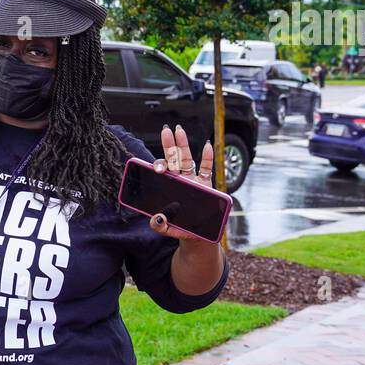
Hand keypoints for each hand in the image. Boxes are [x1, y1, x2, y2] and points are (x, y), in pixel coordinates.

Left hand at [149, 124, 214, 240]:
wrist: (199, 235)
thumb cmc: (182, 228)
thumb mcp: (168, 229)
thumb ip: (160, 226)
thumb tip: (156, 219)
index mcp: (170, 188)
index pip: (163, 172)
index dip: (159, 165)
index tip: (157, 166)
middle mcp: (181, 181)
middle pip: (174, 160)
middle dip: (170, 145)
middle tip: (165, 130)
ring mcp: (194, 181)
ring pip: (188, 160)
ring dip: (184, 145)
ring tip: (179, 130)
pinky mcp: (207, 185)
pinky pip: (207, 169)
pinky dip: (207, 157)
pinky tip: (206, 145)